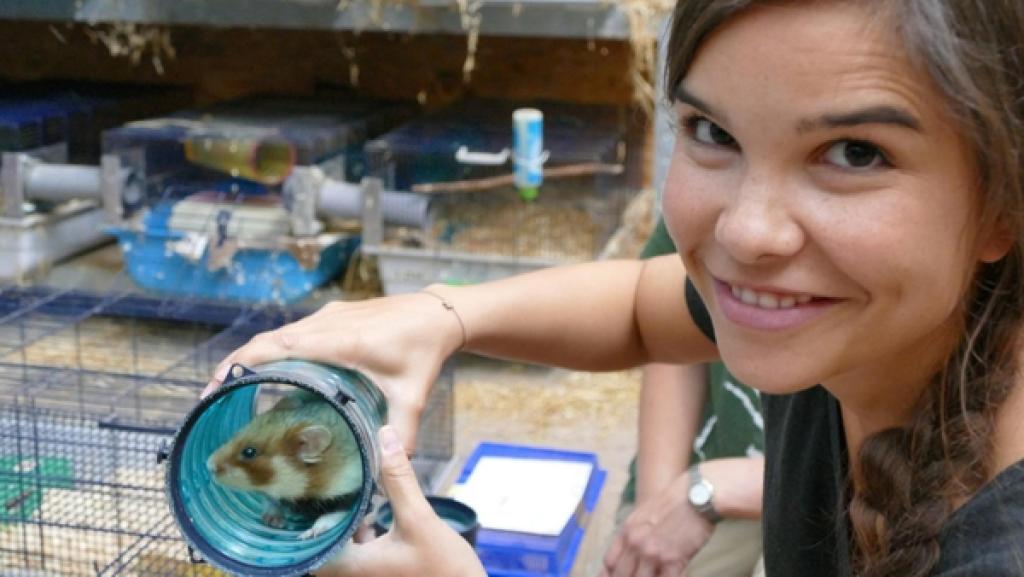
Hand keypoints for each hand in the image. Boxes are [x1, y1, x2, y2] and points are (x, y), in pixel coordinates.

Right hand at [201, 292, 464, 448]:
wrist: (437, 314)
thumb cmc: (423, 350)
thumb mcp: (412, 396)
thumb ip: (400, 434)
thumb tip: (388, 470)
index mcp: (341, 341)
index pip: (280, 346)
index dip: (245, 362)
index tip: (217, 384)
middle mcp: (327, 324)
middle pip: (267, 340)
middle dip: (234, 364)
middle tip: (210, 395)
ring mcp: (327, 317)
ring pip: (278, 333)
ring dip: (251, 355)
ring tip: (228, 386)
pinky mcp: (331, 316)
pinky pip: (293, 331)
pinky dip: (272, 348)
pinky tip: (265, 371)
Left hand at [315, 426, 485, 576]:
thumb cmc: (443, 568)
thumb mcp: (419, 518)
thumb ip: (399, 479)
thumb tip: (385, 436)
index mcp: (350, 567)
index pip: (309, 539)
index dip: (304, 512)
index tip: (307, 485)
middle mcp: (352, 575)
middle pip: (323, 541)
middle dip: (327, 511)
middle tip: (326, 480)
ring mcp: (367, 575)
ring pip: (341, 547)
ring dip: (344, 522)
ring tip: (347, 489)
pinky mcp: (380, 574)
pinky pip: (359, 553)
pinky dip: (360, 534)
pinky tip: (371, 513)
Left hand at [600, 471, 713, 576]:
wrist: (698, 495)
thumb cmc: (674, 502)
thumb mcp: (643, 514)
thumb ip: (633, 534)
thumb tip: (630, 553)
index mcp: (627, 531)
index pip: (609, 562)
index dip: (611, 574)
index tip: (616, 576)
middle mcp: (635, 544)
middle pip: (621, 575)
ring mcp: (653, 554)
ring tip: (652, 576)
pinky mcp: (674, 561)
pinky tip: (667, 576)